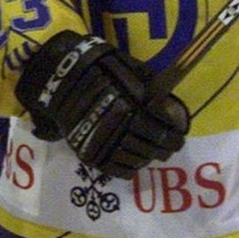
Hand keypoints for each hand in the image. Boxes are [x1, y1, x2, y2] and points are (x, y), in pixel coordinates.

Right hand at [15, 31, 188, 178]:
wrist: (59, 79)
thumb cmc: (98, 69)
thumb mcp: (128, 68)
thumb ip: (151, 87)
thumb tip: (170, 107)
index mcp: (132, 104)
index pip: (163, 127)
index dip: (175, 134)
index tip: (179, 137)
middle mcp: (119, 124)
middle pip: (152, 144)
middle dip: (164, 148)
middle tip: (169, 149)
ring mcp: (103, 141)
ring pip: (136, 158)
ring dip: (147, 158)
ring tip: (151, 155)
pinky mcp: (89, 152)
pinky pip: (115, 169)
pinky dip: (128, 169)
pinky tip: (134, 164)